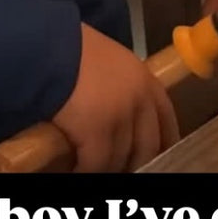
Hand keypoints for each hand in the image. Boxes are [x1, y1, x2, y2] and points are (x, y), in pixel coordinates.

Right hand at [51, 24, 178, 171]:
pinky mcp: (97, 134)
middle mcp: (140, 101)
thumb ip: (123, 84)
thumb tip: (120, 110)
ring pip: (122, 158)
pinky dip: (87, 170)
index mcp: (146, 81)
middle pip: (148, 146)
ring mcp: (120, 119)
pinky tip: (77, 170)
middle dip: (137, 161)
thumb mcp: (110, 60)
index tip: (161, 155)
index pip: (167, 120)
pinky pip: (96, 164)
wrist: (51, 48)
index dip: (165, 141)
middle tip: (124, 167)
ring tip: (98, 169)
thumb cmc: (75, 48)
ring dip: (110, 167)